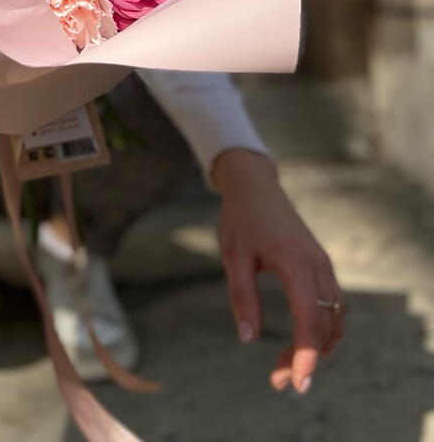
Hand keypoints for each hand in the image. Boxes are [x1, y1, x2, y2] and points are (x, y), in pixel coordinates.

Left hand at [211, 149, 345, 393]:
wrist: (255, 185)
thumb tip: (248, 338)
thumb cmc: (240, 218)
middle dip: (307, 358)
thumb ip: (242, 296)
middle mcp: (317, 265)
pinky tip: (305, 342)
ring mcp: (323, 264)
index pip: (309, 318)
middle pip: (323, 324)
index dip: (307, 355)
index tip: (298, 382)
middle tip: (280, 382)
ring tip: (288, 367)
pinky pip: (333, 304)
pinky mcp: (321, 264)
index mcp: (295, 262)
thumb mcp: (233, 256)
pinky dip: (323, 328)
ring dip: (317, 346)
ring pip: (334, 317)